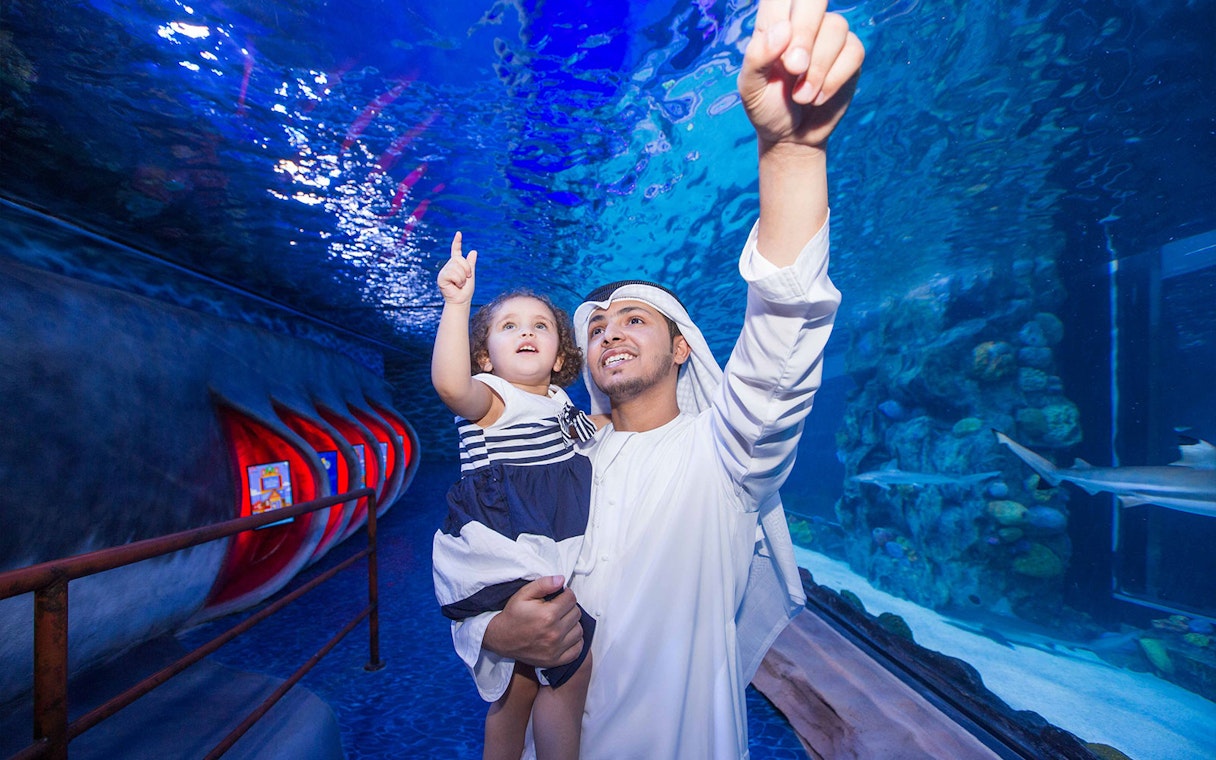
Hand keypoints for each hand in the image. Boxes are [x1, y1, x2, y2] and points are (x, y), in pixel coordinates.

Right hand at [437, 231, 477, 304]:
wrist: (461, 301)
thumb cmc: (465, 290)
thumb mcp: (471, 275)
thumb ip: (471, 264)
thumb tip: (473, 251)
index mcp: (456, 265)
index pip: (456, 251)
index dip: (457, 243)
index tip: (459, 233)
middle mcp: (449, 266)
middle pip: (459, 259)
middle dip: (466, 269)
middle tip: (466, 279)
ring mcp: (444, 271)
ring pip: (457, 267)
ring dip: (462, 277)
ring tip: (460, 284)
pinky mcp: (441, 278)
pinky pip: (453, 274)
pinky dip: (458, 280)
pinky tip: (455, 285)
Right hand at [483, 576, 583, 668]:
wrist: (501, 638)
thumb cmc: (513, 615)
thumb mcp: (523, 594)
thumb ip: (544, 584)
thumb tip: (561, 580)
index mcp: (547, 615)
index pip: (571, 599)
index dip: (566, 594)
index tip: (560, 596)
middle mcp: (554, 633)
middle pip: (576, 614)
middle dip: (569, 608)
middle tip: (558, 608)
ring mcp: (555, 649)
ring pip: (579, 631)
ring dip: (572, 624)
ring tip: (560, 621)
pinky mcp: (555, 660)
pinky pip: (577, 649)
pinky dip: (575, 642)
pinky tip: (565, 635)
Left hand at [737, 0, 864, 150]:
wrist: (790, 136)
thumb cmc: (766, 107)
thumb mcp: (750, 87)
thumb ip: (757, 57)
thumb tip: (783, 29)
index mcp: (773, 21)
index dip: (784, 18)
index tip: (777, 53)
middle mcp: (802, 21)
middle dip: (805, 34)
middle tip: (792, 68)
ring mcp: (829, 36)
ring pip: (836, 27)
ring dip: (817, 69)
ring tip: (800, 96)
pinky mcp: (850, 54)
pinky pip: (853, 51)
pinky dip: (834, 80)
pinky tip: (818, 97)